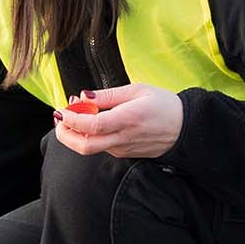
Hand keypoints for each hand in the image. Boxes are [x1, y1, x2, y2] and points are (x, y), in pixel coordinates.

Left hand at [53, 83, 182, 158]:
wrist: (185, 129)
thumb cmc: (163, 106)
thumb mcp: (137, 90)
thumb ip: (107, 94)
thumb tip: (83, 96)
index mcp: (127, 119)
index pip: (91, 125)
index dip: (72, 119)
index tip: (62, 109)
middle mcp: (123, 138)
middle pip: (84, 146)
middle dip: (64, 134)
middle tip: (59, 119)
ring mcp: (122, 149)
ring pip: (90, 148)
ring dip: (75, 134)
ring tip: (75, 114)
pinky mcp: (123, 154)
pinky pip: (100, 147)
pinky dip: (89, 136)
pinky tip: (90, 122)